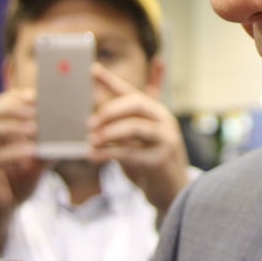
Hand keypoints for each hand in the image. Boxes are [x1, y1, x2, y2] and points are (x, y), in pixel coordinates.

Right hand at [0, 88, 47, 256]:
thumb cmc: (15, 184)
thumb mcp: (36, 163)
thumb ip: (48, 147)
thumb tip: (73, 130)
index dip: (16, 97)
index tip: (37, 95)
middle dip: (12, 107)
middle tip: (36, 110)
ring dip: (11, 126)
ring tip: (35, 128)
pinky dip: (11, 152)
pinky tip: (30, 151)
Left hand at [87, 63, 189, 219]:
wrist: (171, 190)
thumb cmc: (149, 161)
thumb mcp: (135, 141)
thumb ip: (120, 126)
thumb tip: (94, 115)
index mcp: (156, 112)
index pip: (132, 91)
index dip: (112, 81)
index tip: (93, 69)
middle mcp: (163, 120)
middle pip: (136, 104)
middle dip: (110, 111)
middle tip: (90, 124)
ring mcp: (165, 139)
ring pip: (134, 127)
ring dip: (108, 134)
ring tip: (91, 141)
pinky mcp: (160, 159)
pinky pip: (131, 152)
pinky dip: (109, 153)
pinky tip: (94, 155)